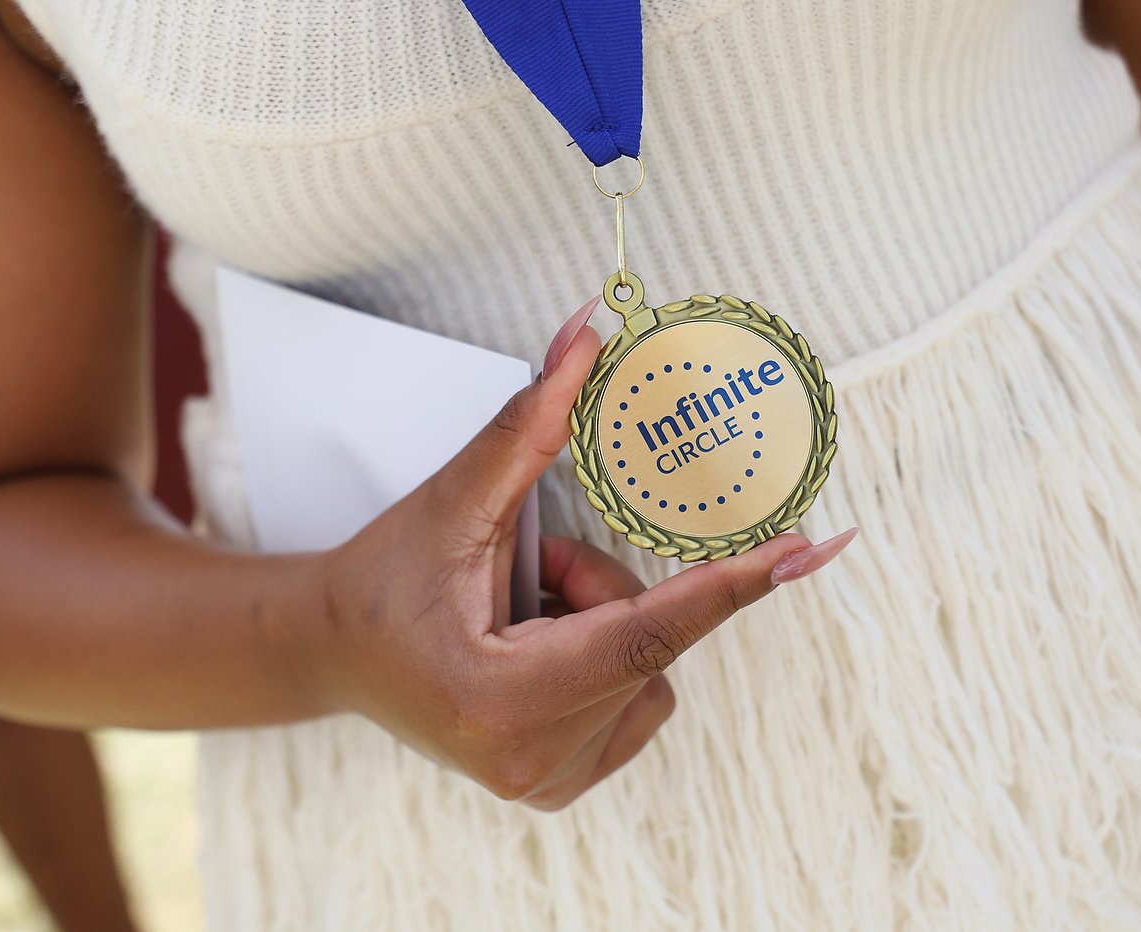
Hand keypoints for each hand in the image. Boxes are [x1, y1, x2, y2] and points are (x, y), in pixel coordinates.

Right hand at [306, 297, 855, 809]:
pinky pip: (638, 702)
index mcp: (498, 698)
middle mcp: (529, 759)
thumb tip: (589, 332)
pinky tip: (535, 649)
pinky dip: (606, 661)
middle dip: (603, 588)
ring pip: (650, 674)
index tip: (808, 550)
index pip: (645, 635)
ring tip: (520, 611)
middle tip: (528, 572)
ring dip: (604, 625)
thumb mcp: (454, 500)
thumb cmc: (383, 579)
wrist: (332, 653)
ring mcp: (544, 783)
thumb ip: (532, 422)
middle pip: (647, 646)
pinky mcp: (555, 786)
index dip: (730, 585)